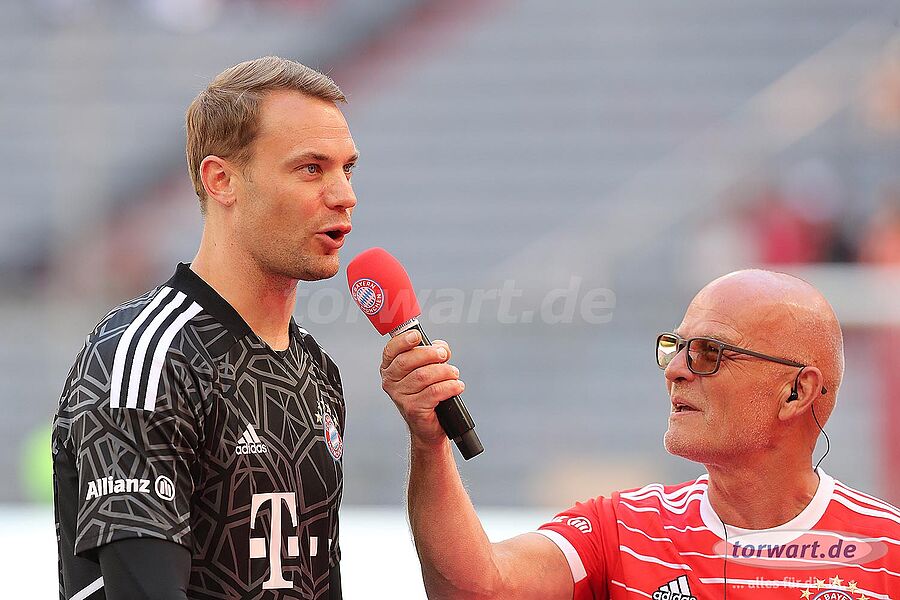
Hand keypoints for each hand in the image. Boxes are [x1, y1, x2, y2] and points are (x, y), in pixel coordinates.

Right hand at [380, 330, 464, 446]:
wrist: (428, 425)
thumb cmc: (427, 393)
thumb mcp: (428, 368)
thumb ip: (432, 352)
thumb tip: (440, 347)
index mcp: (390, 368)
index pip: (391, 350)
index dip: (403, 340)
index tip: (417, 336)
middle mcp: (390, 382)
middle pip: (407, 361)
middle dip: (429, 354)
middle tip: (444, 355)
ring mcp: (400, 396)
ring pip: (423, 376)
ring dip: (444, 371)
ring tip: (454, 374)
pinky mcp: (413, 409)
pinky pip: (434, 392)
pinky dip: (449, 386)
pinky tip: (456, 386)